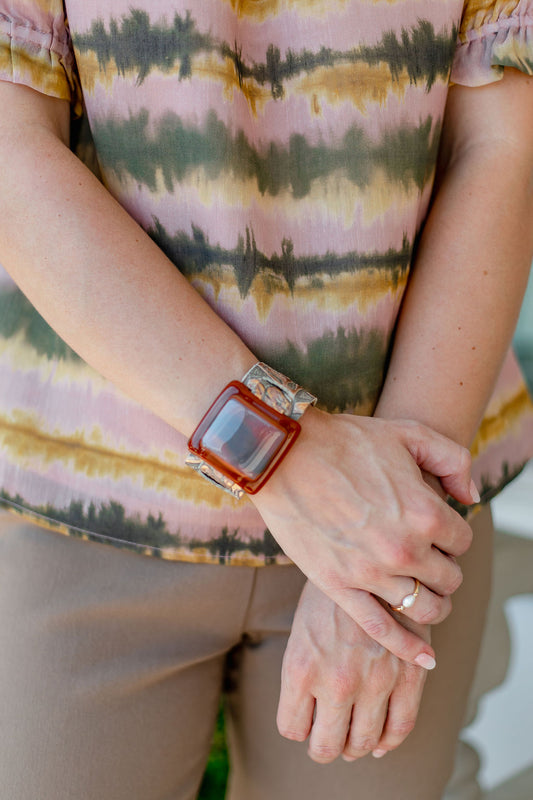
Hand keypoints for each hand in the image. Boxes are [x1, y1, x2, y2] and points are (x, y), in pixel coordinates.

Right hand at [252, 407, 476, 664]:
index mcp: (426, 512)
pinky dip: (407, 648)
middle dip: (444, 569)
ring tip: (427, 596)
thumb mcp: (408, 433)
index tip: (436, 530)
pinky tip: (424, 657)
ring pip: (425, 608)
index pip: (462, 541)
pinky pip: (383, 629)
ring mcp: (371, 573)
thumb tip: (470, 496)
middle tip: (429, 559)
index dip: (452, 535)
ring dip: (434, 605)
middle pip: (448, 579)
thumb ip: (453, 459)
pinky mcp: (339, 587)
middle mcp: (404, 548)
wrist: (283, 455)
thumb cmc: (344, 441)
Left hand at [277, 581, 428, 762]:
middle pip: (326, 746)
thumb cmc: (329, 594)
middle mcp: (336, 681)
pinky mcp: (407, 674)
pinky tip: (379, 740)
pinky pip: (401, 726)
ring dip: (354, 747)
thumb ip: (302, 674)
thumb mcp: (300, 630)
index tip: (303, 720)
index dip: (297, 727)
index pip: (292, 728)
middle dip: (323, 747)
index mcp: (300, 669)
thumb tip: (308, 718)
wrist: (368, 556)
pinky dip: (388, 741)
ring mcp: (374, 681)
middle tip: (325, 739)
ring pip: (362, 743)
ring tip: (351, 739)